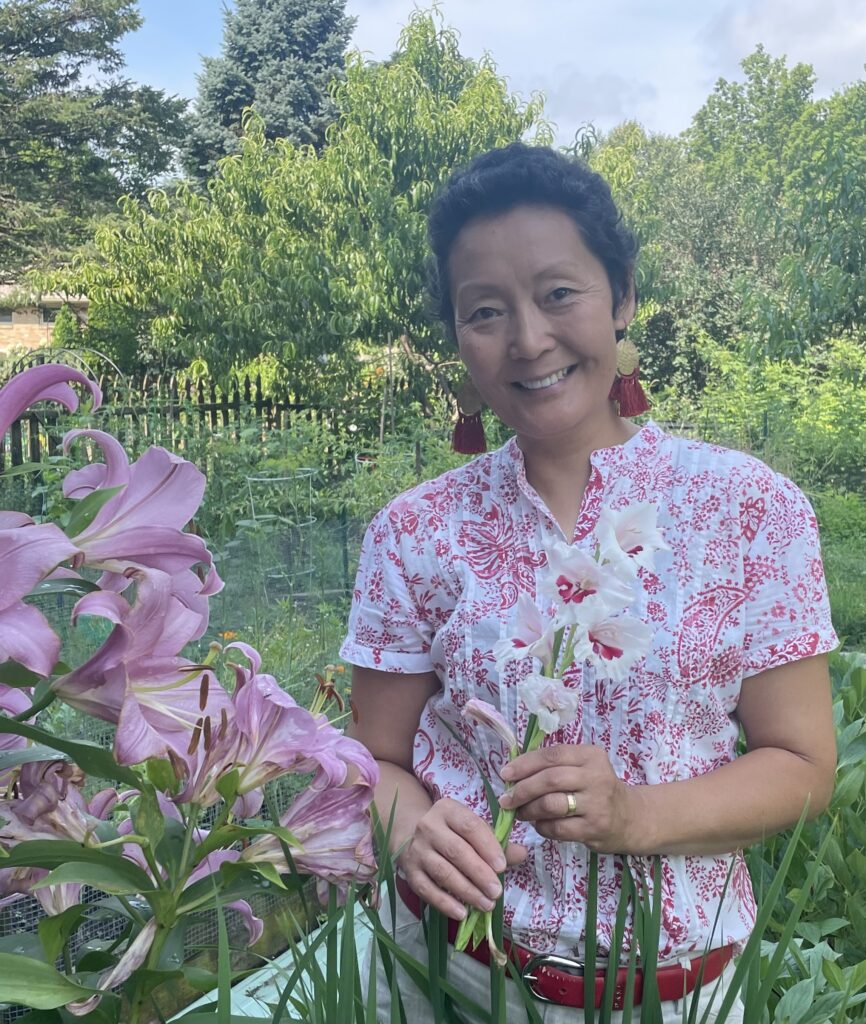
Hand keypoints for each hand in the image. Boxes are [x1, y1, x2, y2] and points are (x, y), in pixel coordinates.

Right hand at [397, 797, 526, 920]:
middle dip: (479, 873)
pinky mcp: (410, 872)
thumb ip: (496, 842)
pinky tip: (462, 913)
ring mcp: (417, 850)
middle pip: (456, 851)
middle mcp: (428, 826)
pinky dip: (445, 903)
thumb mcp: (472, 830)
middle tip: (497, 891)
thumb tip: (522, 853)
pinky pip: (427, 889)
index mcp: (447, 810)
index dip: (487, 846)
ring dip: (466, 891)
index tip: (502, 866)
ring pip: (443, 871)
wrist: (412, 836)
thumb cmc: (452, 833)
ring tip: (486, 904)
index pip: (469, 826)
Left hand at [498, 743, 637, 851]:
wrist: (629, 817)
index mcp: (591, 755)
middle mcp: (596, 777)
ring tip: (520, 812)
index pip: (552, 755)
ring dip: (528, 809)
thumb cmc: (596, 788)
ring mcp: (596, 804)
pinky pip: (557, 828)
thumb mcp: (583, 767)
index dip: (524, 764)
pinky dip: (541, 826)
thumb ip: (555, 765)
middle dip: (522, 789)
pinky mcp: (594, 829)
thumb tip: (514, 772)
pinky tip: (539, 824)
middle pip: (550, 779)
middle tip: (507, 799)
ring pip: (551, 804)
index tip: (505, 774)